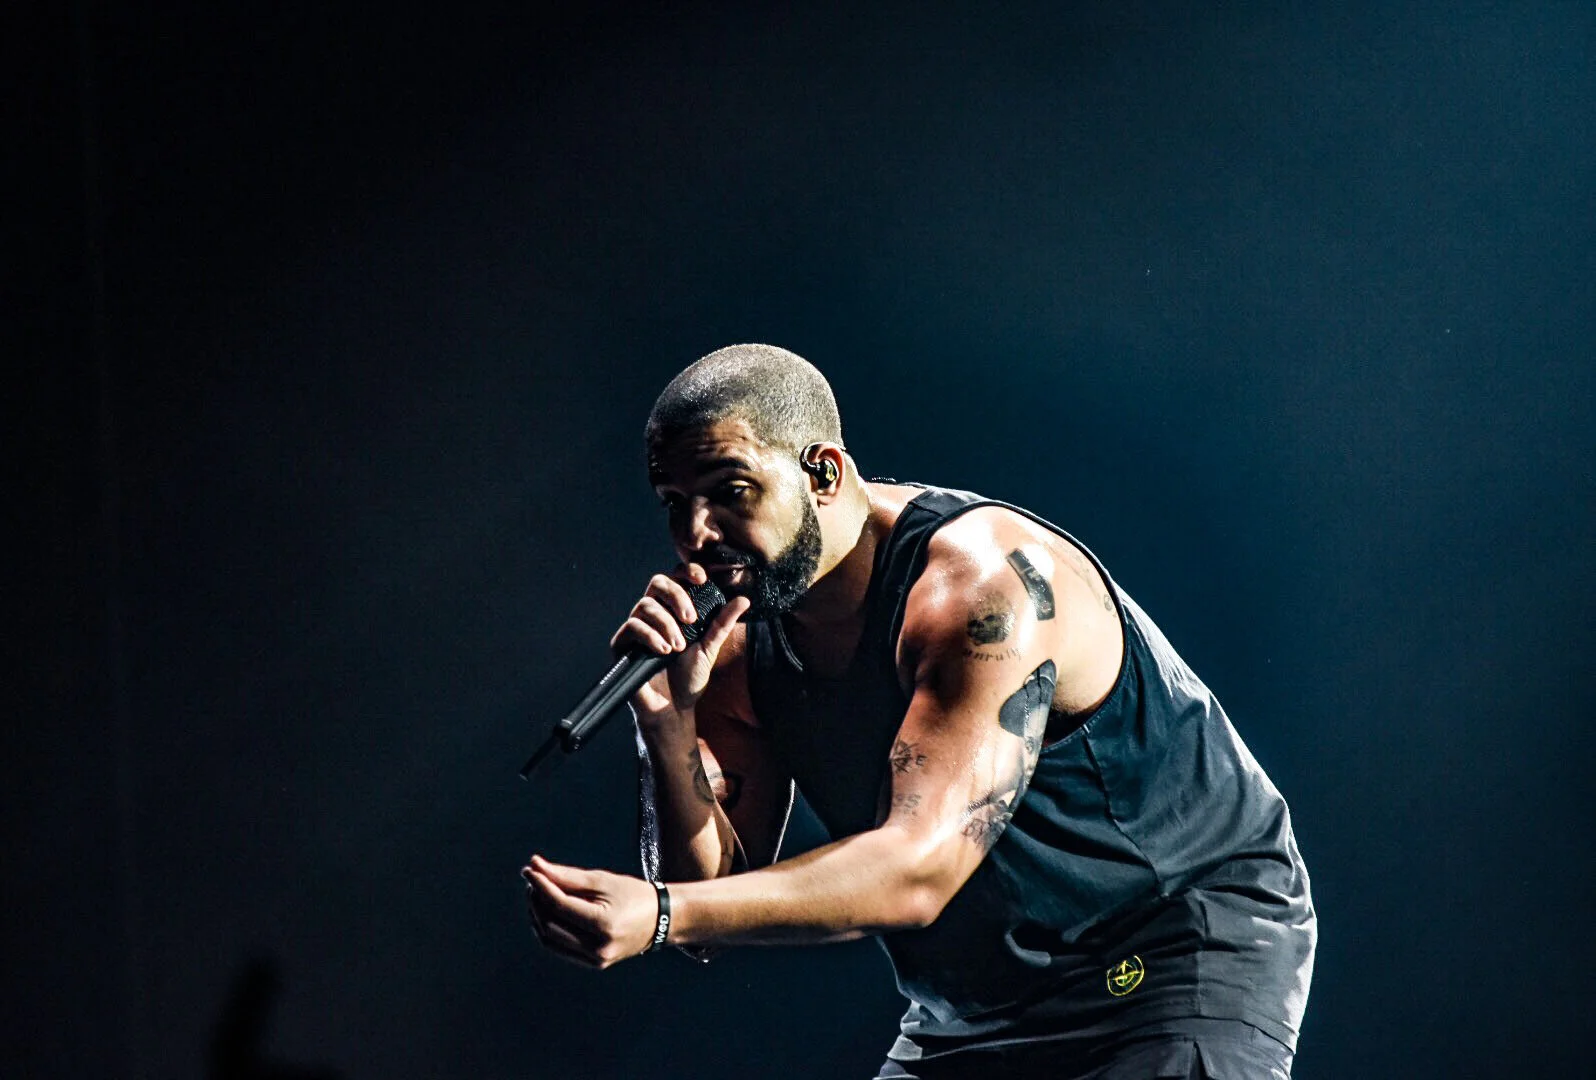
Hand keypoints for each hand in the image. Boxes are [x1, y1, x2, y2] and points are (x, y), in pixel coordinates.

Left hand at [521, 855, 661, 968]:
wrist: (662, 919)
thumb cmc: (633, 894)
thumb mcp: (603, 880)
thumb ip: (568, 876)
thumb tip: (535, 866)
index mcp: (604, 925)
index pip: (560, 906)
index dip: (541, 886)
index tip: (529, 870)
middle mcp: (598, 948)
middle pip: (551, 924)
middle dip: (537, 900)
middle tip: (534, 879)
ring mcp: (596, 960)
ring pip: (550, 940)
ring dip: (538, 916)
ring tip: (539, 894)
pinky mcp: (594, 964)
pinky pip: (560, 948)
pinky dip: (549, 930)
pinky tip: (548, 912)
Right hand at [608, 563, 749, 723]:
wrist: (673, 708)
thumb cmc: (689, 677)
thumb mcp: (710, 647)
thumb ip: (722, 623)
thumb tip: (744, 600)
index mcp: (673, 609)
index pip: (676, 578)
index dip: (687, 572)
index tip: (702, 579)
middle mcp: (653, 613)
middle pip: (658, 582)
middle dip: (676, 595)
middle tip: (691, 619)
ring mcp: (636, 627)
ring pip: (646, 605)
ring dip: (666, 624)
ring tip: (678, 647)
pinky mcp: (622, 643)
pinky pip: (632, 626)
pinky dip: (650, 636)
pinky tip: (664, 651)